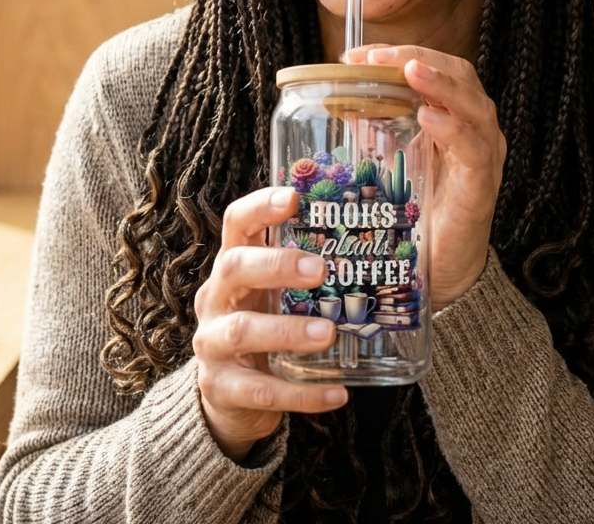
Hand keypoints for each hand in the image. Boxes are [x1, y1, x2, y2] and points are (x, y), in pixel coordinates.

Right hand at [193, 187, 347, 461]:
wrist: (228, 396)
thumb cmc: (265, 325)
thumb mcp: (275, 293)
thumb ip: (306, 270)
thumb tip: (381, 241)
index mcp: (233, 266)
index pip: (237, 224)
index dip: (261, 207)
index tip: (294, 197)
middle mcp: (215, 298)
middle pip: (234, 268)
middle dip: (276, 266)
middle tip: (320, 269)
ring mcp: (212, 344)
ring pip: (243, 331)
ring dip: (287, 331)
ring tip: (328, 333)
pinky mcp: (220, 389)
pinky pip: (261, 391)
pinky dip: (301, 394)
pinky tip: (337, 394)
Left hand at [346, 45, 506, 310]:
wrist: (445, 270)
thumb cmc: (422, 212)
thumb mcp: (395, 160)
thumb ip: (378, 129)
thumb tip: (340, 98)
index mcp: (455, 117)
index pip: (435, 68)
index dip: (401, 54)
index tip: (357, 54)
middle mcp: (476, 128)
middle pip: (458, 75)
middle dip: (417, 59)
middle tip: (377, 56)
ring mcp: (484, 155)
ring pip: (472, 104)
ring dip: (439, 83)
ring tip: (409, 70)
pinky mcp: (481, 185)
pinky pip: (472, 149)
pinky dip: (451, 128)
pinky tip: (428, 117)